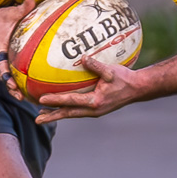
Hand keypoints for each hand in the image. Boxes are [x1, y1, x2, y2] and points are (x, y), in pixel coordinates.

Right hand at [0, 0, 35, 100]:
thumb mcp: (8, 12)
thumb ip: (22, 7)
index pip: (0, 63)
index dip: (5, 73)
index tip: (10, 82)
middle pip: (3, 76)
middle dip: (10, 87)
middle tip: (19, 96)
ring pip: (6, 79)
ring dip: (13, 89)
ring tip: (24, 99)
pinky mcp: (3, 64)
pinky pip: (9, 75)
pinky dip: (16, 84)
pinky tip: (28, 92)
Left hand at [36, 56, 151, 122]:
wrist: (138, 89)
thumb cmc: (125, 78)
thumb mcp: (111, 71)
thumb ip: (96, 65)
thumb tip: (82, 57)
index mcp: (95, 101)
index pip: (71, 101)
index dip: (55, 100)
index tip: (41, 100)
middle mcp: (93, 110)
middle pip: (68, 113)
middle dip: (52, 117)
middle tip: (37, 120)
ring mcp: (95, 111)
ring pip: (72, 114)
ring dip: (57, 115)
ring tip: (42, 116)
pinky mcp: (96, 109)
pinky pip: (77, 110)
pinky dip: (66, 110)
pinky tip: (59, 107)